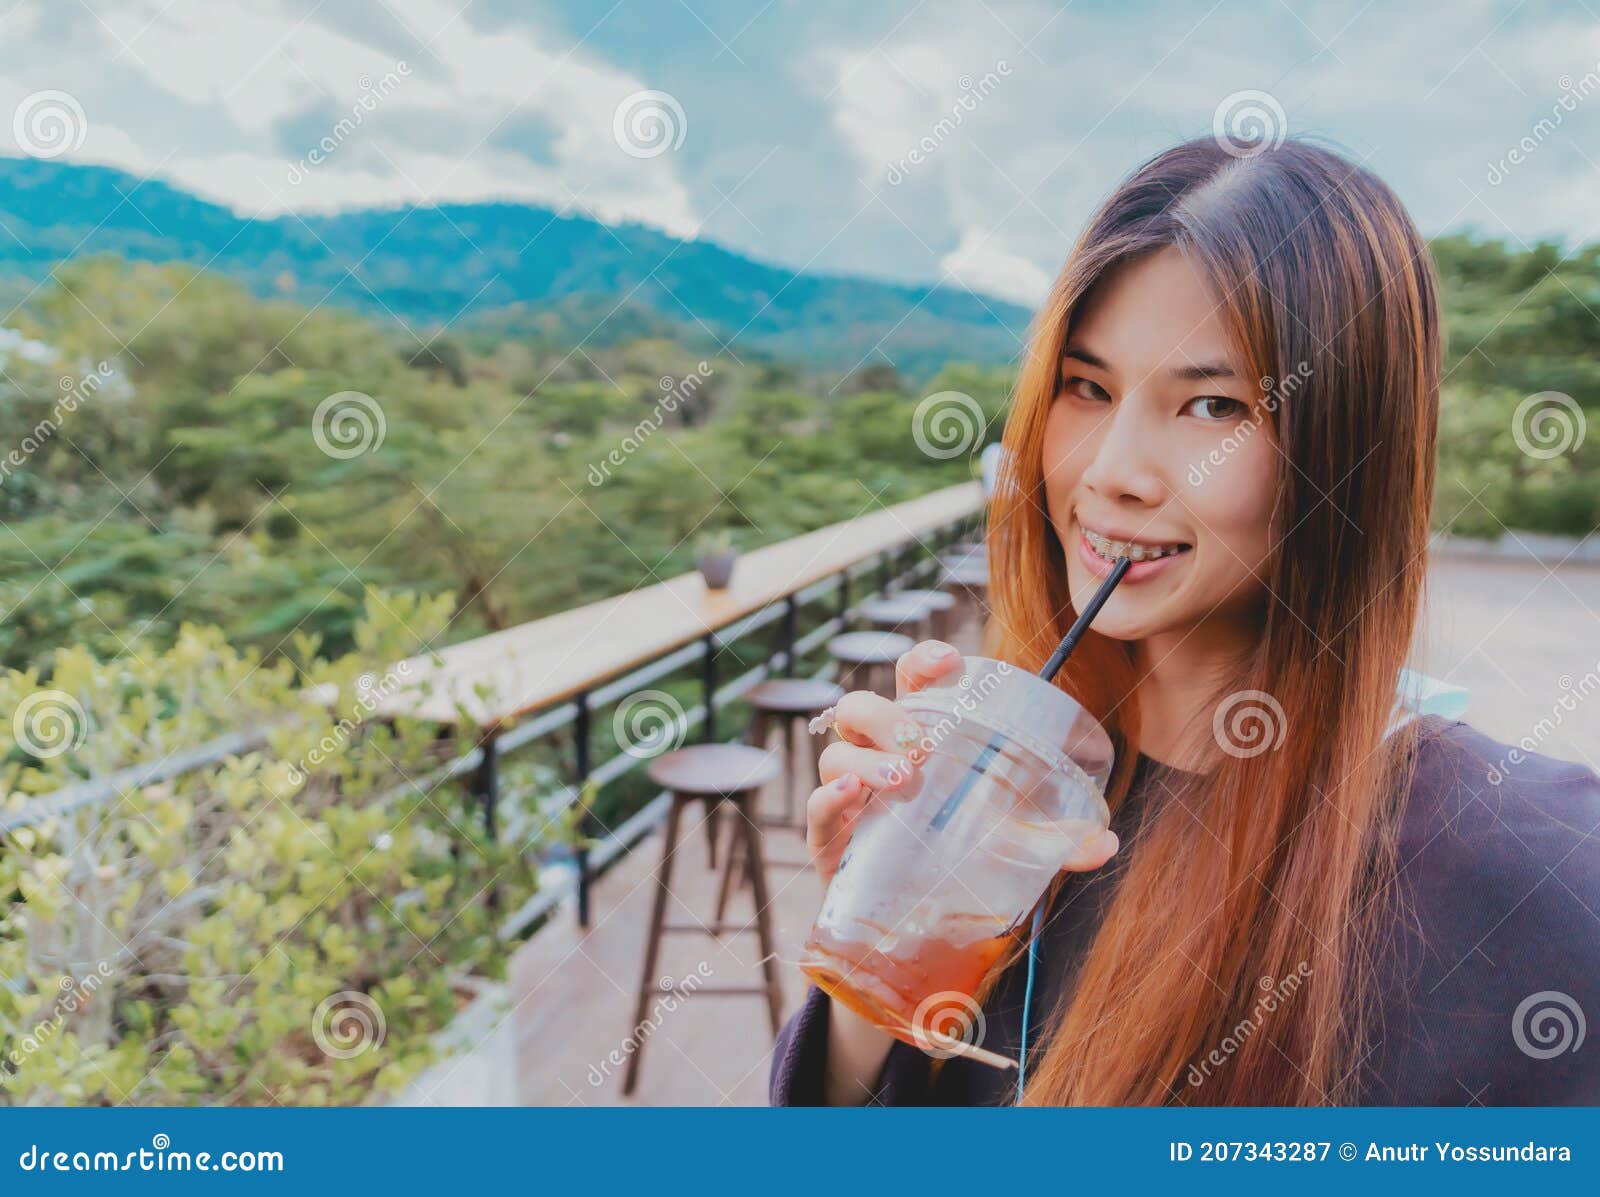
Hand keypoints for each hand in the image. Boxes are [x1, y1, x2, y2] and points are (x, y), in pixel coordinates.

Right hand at [806, 639, 1121, 887]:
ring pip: (838, 750)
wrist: (912, 926)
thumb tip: (1107, 843)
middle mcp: (876, 755)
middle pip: (862, 707)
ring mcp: (848, 794)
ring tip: (903, 778)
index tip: (948, 662)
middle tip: (922, 742)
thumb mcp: (1010, 843)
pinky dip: (830, 794)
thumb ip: (1056, 840)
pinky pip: (817, 804)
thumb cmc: (956, 859)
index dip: (923, 661)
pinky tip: (853, 793)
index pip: (910, 681)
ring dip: (867, 757)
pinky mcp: (829, 837)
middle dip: (888, 713)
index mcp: (918, 736)